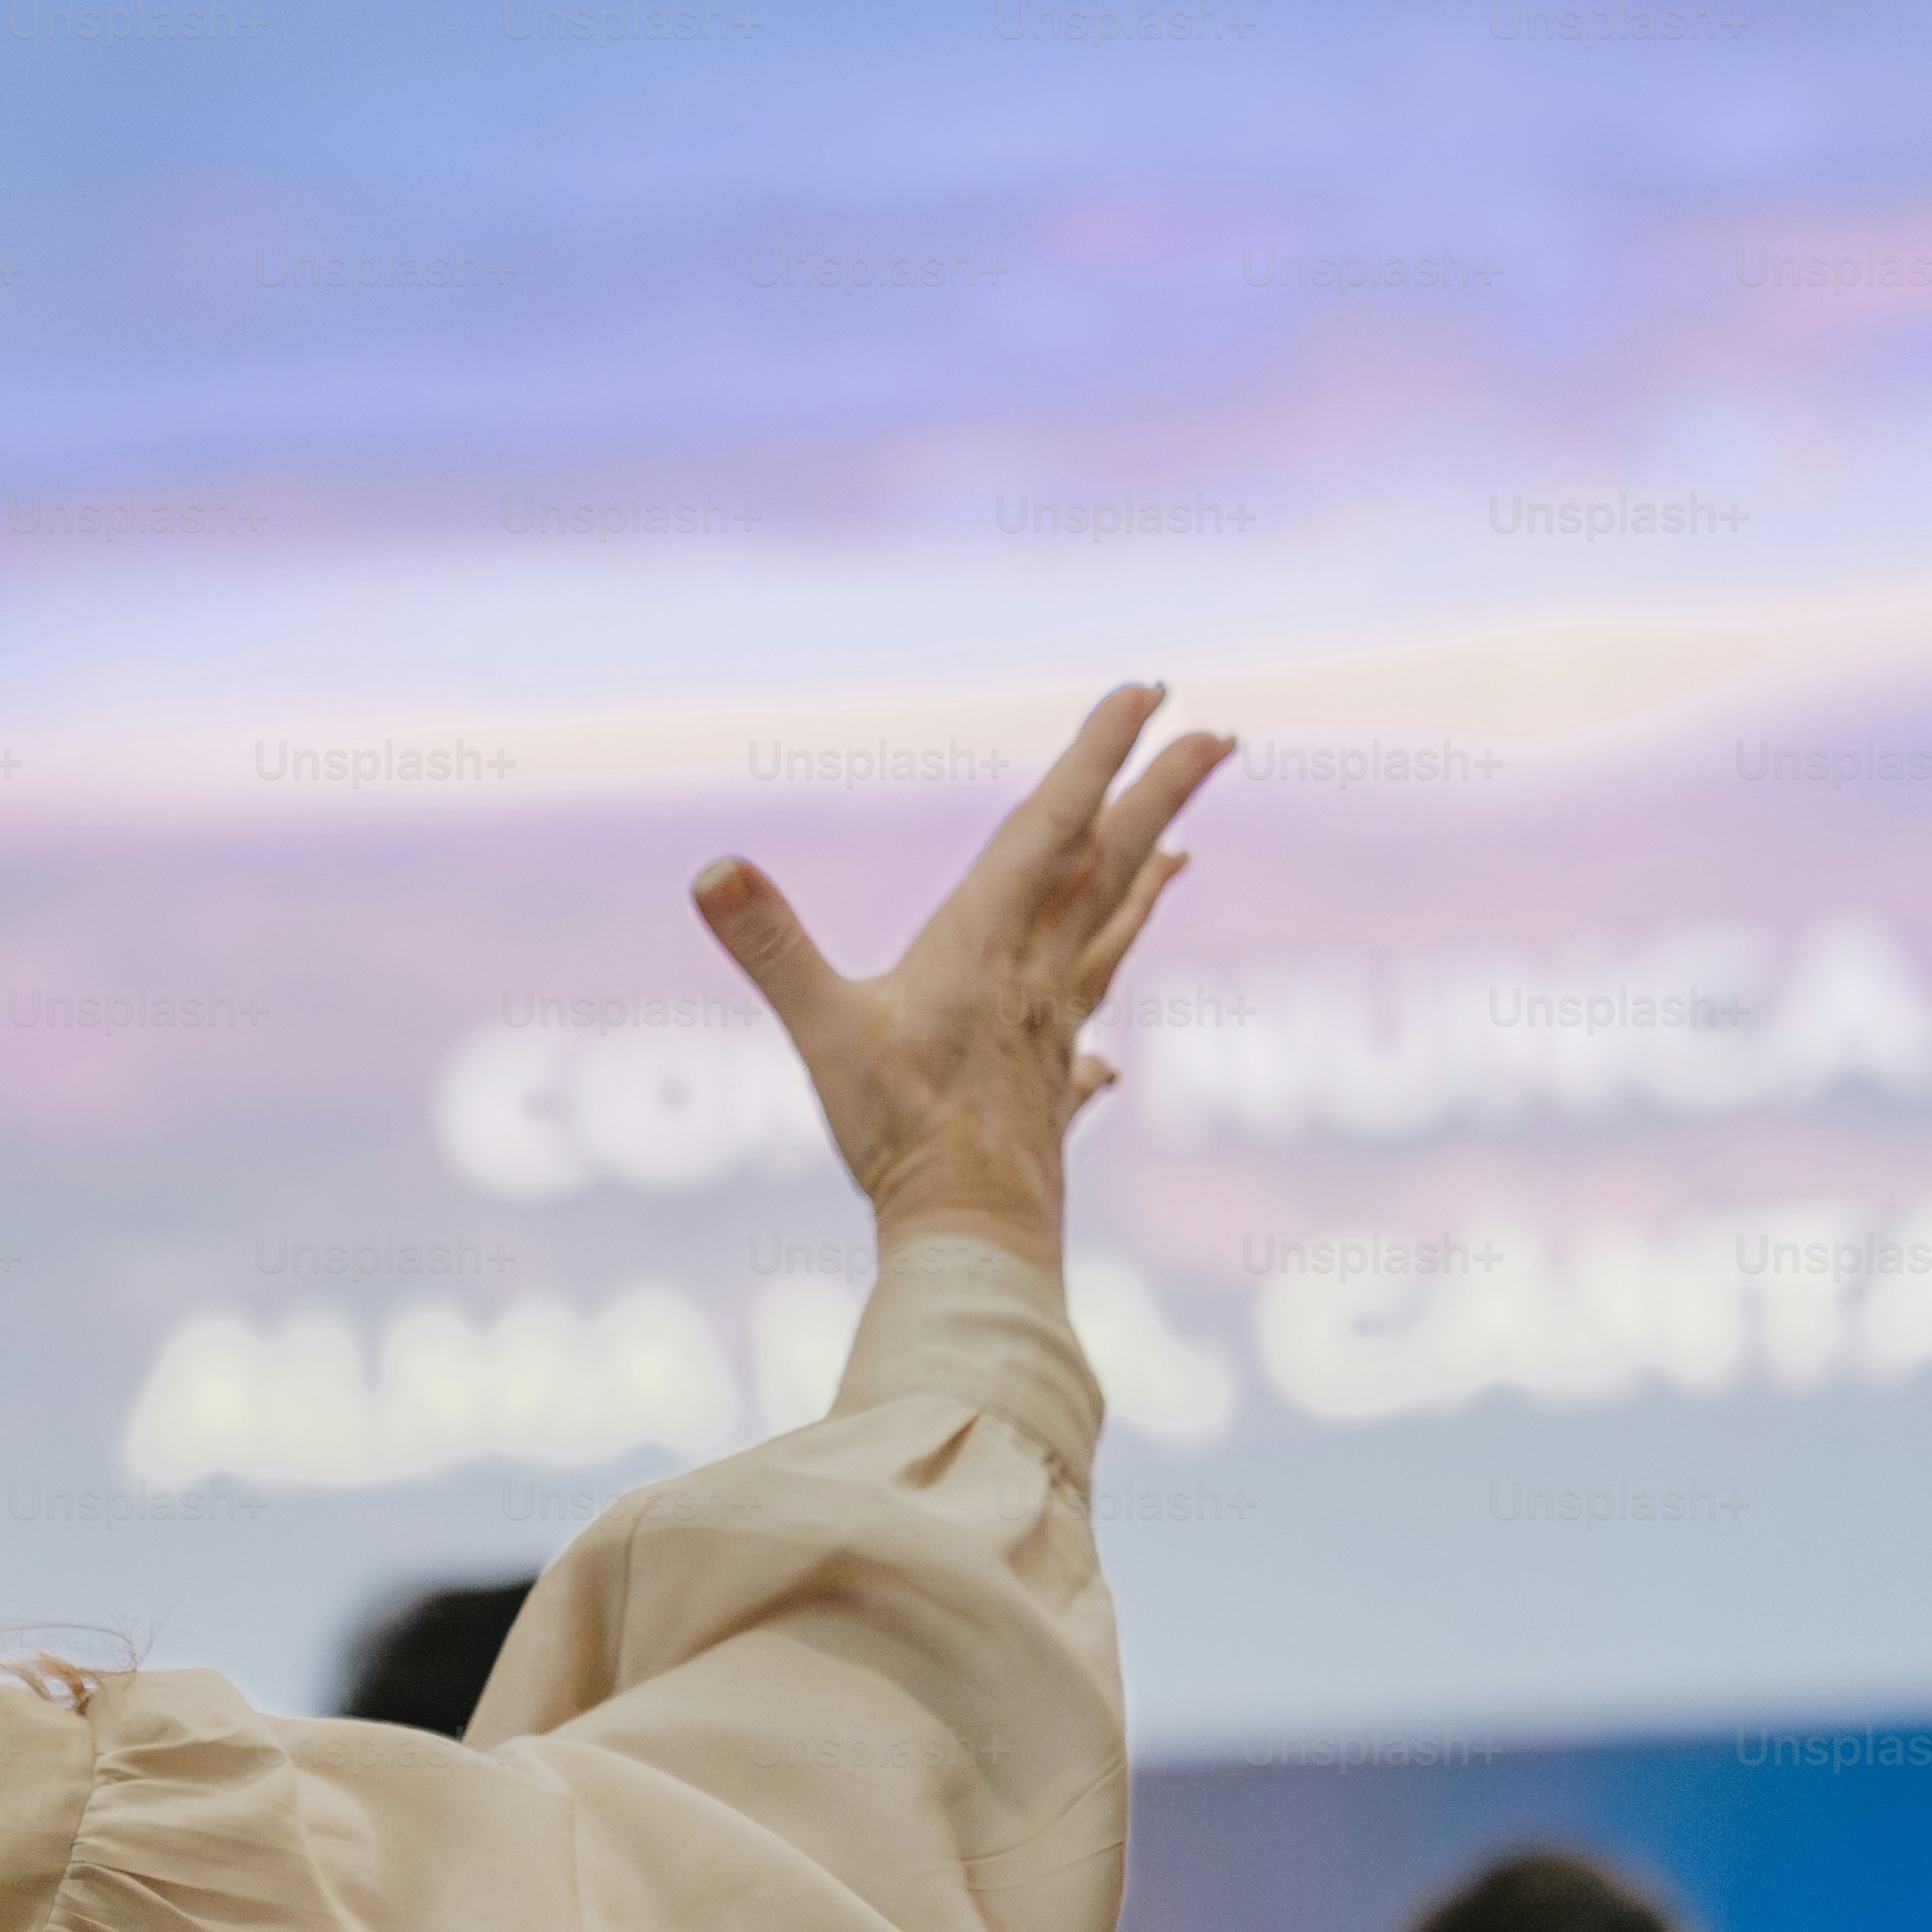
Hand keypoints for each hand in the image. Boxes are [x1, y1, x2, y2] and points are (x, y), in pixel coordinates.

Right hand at [689, 683, 1229, 1270]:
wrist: (974, 1237)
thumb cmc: (903, 1134)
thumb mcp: (822, 1031)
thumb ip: (772, 947)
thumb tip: (713, 872)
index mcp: (989, 941)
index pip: (1055, 823)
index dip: (1099, 753)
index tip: (1146, 694)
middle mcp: (1038, 973)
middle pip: (1113, 862)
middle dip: (1163, 791)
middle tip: (1219, 734)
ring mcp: (1053, 1030)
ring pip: (1114, 934)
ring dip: (1150, 882)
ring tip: (1186, 846)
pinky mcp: (1049, 1088)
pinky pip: (1088, 1028)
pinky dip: (1101, 1015)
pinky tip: (1109, 1057)